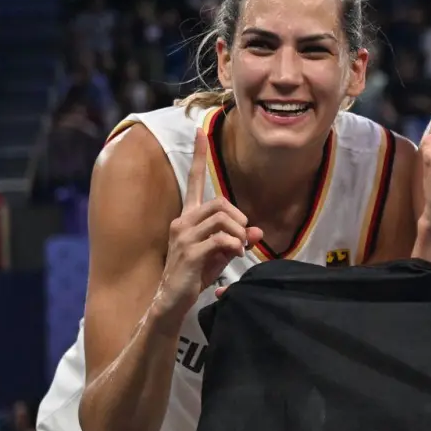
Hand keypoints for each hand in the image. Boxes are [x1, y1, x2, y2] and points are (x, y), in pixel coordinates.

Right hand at [158, 134, 262, 316]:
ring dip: (238, 232)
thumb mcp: (221, 253)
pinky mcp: (189, 251)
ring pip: (222, 217)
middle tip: (243, 238)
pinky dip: (234, 245)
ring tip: (239, 248)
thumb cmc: (195, 274)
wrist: (172, 300)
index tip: (200, 130)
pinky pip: (221, 238)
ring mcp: (183, 235)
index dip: (199, 156)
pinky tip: (234, 255)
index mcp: (188, 217)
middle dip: (239, 218)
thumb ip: (237, 238)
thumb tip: (258, 230)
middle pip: (220, 201)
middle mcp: (183, 221)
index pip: (194, 181)